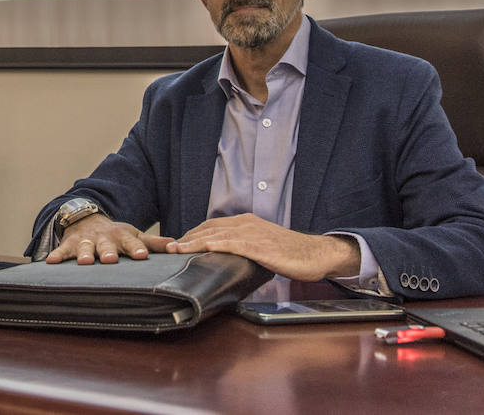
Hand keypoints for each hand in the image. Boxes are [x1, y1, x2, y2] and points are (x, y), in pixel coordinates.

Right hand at [45, 214, 171, 264]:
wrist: (88, 219)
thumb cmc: (116, 234)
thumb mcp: (136, 235)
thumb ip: (155, 243)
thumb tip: (177, 247)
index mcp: (122, 236)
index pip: (131, 243)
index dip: (136, 249)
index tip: (142, 256)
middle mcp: (104, 239)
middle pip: (107, 246)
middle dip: (108, 252)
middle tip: (111, 259)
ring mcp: (86, 241)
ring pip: (85, 248)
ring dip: (84, 254)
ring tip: (84, 262)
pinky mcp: (70, 244)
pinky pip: (62, 250)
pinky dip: (57, 255)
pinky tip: (50, 262)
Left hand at [165, 213, 359, 281]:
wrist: (316, 254)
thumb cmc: (292, 253)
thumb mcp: (263, 247)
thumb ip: (245, 249)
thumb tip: (227, 260)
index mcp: (246, 222)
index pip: (212, 226)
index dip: (192, 234)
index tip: (177, 243)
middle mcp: (246, 223)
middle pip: (208, 228)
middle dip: (186, 237)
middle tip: (168, 247)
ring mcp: (252, 233)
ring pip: (216, 234)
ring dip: (193, 241)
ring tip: (175, 249)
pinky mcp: (259, 246)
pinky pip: (232, 244)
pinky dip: (214, 245)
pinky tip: (201, 249)